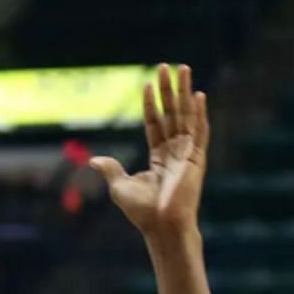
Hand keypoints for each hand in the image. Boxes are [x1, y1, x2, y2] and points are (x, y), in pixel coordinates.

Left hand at [91, 64, 210, 241]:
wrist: (160, 226)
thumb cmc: (142, 212)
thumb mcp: (119, 186)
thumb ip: (110, 169)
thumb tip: (93, 159)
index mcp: (159, 157)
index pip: (155, 122)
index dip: (151, 103)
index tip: (146, 84)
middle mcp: (175, 151)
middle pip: (172, 113)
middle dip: (169, 90)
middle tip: (167, 67)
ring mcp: (187, 153)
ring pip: (186, 115)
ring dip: (184, 92)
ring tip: (183, 69)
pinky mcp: (197, 158)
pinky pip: (199, 131)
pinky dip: (199, 113)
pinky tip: (198, 95)